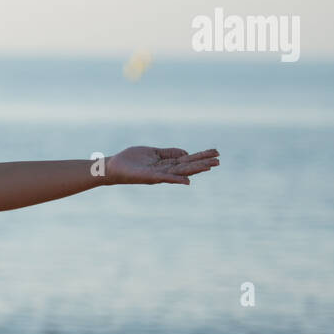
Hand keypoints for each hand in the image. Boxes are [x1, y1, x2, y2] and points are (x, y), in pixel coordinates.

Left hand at [104, 146, 218, 185]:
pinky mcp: (150, 177)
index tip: (216, 153)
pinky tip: (187, 181)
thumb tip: (186, 153)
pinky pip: (165, 178)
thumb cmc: (131, 160)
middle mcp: (165, 170)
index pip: (187, 160)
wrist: (113, 167)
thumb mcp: (153, 152)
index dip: (201, 156)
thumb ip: (169, 153)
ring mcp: (159, 174)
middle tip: (219, 160)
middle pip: (188, 166)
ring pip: (180, 172)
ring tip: (210, 166)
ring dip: (195, 170)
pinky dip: (176, 179)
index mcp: (167, 163)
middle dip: (203, 163)